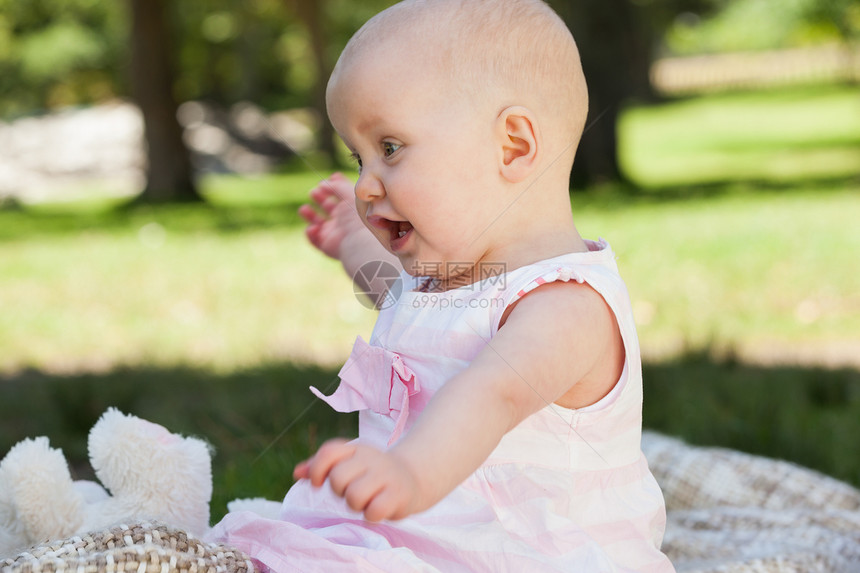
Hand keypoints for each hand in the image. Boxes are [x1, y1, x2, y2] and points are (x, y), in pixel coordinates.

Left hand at [294, 439, 423, 521]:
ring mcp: (386, 475)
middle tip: (353, 491)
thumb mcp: (348, 464)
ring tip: (367, 500)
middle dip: (340, 491)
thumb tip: (297, 473)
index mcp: (356, 449)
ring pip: (354, 496)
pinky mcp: (398, 495)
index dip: (317, 469)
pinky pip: (373, 511)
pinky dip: (371, 515)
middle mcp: (371, 458)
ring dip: (356, 505)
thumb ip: (321, 467)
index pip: (329, 452)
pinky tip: (378, 509)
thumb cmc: (371, 474)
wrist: (413, 478)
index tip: (318, 483)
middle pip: (338, 478)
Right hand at [298, 173, 365, 260]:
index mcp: (351, 208)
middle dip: (319, 198)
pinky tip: (313, 228)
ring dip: (309, 215)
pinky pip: (316, 240)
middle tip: (313, 192)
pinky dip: (311, 234)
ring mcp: (335, 234)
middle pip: (328, 207)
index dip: (331, 187)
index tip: (324, 181)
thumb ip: (337, 185)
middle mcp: (343, 221)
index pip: (339, 196)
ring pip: (318, 223)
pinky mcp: (328, 246)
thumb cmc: (356, 217)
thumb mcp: (349, 194)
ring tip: (303, 208)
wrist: (358, 240)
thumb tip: (323, 183)